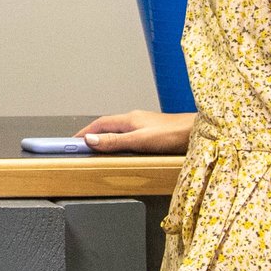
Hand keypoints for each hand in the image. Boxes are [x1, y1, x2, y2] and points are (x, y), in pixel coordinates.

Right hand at [78, 110, 196, 153]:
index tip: (71, 142)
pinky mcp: (153, 133)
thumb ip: (115, 142)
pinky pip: (129, 136)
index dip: (83, 133)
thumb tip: (91, 141)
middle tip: (80, 148)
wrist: (199, 133)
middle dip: (91, 135)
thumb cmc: (173, 135)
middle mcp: (135, 120)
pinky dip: (118, 142)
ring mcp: (145, 125)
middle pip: (107, 126)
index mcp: (129, 119)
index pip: (99, 124)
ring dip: (105, 139)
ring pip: (118, 131)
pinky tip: (122, 151)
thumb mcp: (139, 141)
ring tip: (97, 150)